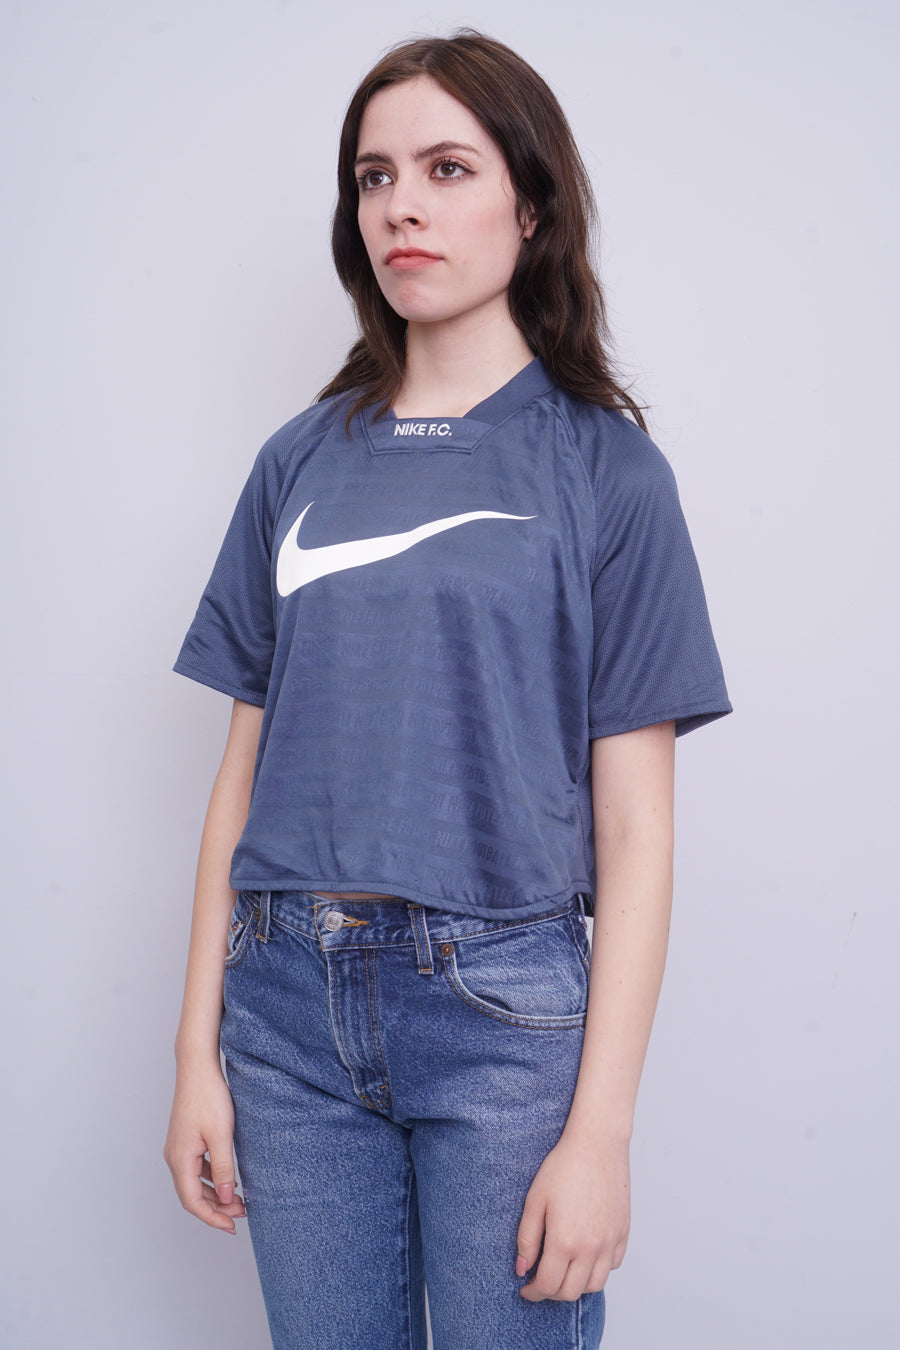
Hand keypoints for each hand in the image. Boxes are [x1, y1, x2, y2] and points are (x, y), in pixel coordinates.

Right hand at [163, 1059, 246, 1233]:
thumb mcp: (221, 1135)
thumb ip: (223, 1168)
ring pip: (194, 1182)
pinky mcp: (185, 1139)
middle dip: (216, 1208)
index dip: (212, 1218)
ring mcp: (178, 1148)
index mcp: (180, 1159)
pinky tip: (228, 1177)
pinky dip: (211, 1178)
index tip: (232, 1226)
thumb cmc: (208, 1097)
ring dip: (214, 1194)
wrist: (198, 1067)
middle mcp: (174, 1156)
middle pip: (192, 1195)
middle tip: (242, 1213)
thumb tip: (226, 1197)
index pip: (192, 1201)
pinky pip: (195, 1168)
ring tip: (239, 1199)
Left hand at [516, 1127, 629, 1300]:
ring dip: (576, 1284)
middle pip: (571, 1292)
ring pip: (594, 1285)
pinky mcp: (623, 1233)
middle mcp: (591, 1248)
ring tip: (563, 1269)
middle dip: (551, 1292)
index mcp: (565, 1241)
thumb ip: (526, 1238)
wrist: (597, 1144)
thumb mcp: (535, 1200)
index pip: (548, 1285)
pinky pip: (612, 1266)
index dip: (533, 1292)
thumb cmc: (563, 1167)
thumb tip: (522, 1268)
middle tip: (540, 1279)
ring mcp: (610, 1242)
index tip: (525, 1287)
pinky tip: (585, 1255)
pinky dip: (598, 1269)